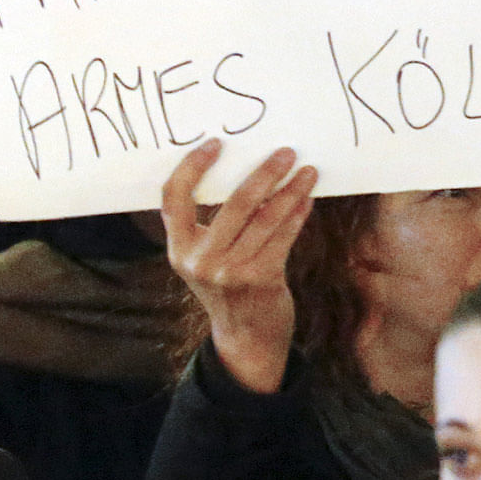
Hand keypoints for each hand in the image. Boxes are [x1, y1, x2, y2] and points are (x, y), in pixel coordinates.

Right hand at [162, 139, 317, 393]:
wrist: (245, 336)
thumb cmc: (227, 285)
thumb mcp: (204, 258)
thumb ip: (210, 225)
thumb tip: (244, 172)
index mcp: (178, 249)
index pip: (173, 198)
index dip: (191, 168)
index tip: (215, 144)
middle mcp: (200, 260)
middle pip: (232, 203)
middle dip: (263, 174)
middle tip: (285, 152)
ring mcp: (230, 271)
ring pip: (265, 218)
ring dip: (290, 191)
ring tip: (307, 171)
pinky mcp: (260, 279)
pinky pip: (283, 237)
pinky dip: (297, 214)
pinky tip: (307, 199)